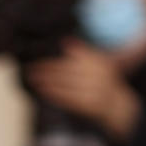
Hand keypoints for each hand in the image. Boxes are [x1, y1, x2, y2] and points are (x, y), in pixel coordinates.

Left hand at [25, 41, 140, 137]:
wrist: (116, 105)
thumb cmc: (103, 81)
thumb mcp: (98, 61)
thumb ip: (82, 51)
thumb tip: (64, 40)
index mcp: (97, 61)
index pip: (72, 57)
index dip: (54, 57)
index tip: (39, 54)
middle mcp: (95, 74)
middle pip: (65, 70)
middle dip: (46, 68)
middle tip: (29, 66)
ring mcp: (92, 90)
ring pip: (63, 84)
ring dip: (45, 81)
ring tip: (31, 78)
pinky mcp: (87, 105)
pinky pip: (66, 98)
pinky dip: (52, 94)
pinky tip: (41, 90)